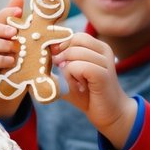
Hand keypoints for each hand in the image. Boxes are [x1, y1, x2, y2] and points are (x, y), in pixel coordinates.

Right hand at [0, 0, 23, 117]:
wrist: (8, 89)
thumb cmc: (16, 63)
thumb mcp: (22, 45)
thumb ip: (22, 26)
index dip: (8, 12)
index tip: (20, 11)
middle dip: (1, 29)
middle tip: (14, 32)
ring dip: (1, 45)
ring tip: (15, 50)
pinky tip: (10, 61)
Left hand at [54, 33, 137, 147]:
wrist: (109, 114)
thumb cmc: (88, 95)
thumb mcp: (69, 76)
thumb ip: (57, 64)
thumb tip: (40, 54)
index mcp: (98, 47)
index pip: (74, 36)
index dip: (61, 47)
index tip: (58, 63)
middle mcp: (104, 50)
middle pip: (74, 41)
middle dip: (63, 57)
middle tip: (67, 74)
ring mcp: (105, 61)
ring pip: (74, 54)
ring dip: (68, 70)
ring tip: (78, 83)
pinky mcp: (104, 74)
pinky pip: (79, 67)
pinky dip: (73, 76)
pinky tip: (81, 86)